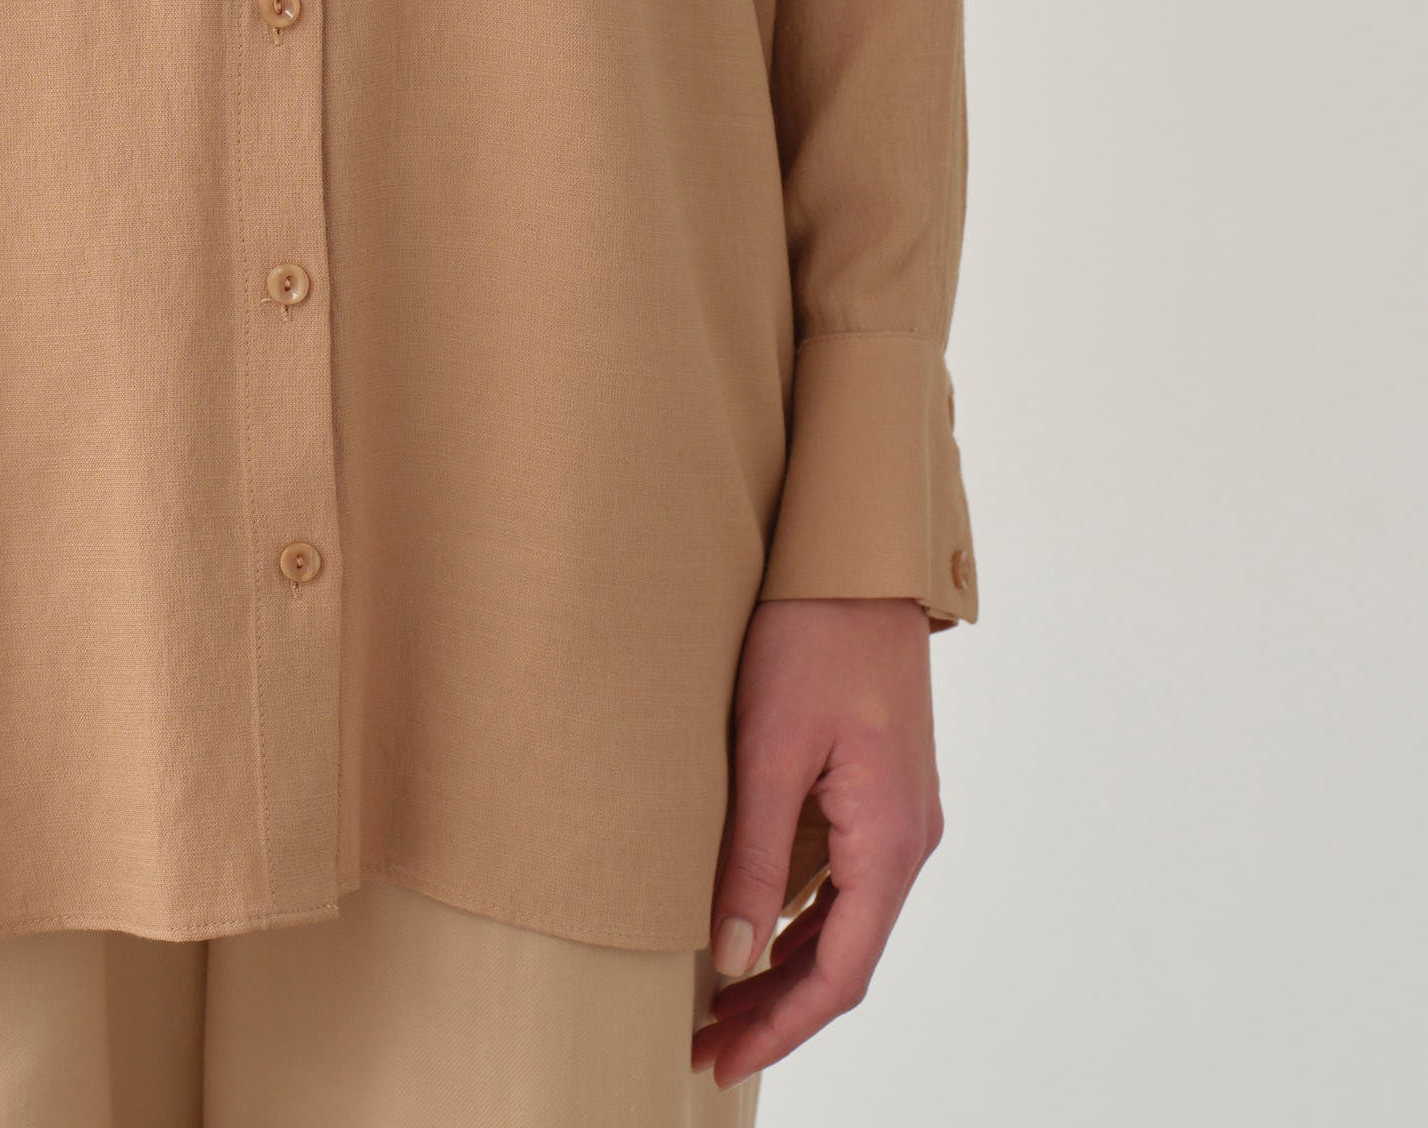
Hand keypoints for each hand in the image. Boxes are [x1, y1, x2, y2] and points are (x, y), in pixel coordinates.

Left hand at [692, 594, 940, 1089]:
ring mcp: (900, 811)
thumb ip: (752, 854)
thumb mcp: (770, 746)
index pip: (840, 973)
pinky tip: (754, 925)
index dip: (780, 1026)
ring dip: (785, 965)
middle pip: (844, 955)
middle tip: (703, 1042)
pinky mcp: (881, 784)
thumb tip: (730, 956)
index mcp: (891, 840)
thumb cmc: (814, 635)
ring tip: (716, 999)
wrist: (857, 553)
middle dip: (776, 1007)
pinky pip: (846, 876)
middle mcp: (909, 837)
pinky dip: (799, 915)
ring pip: (844, 918)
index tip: (720, 1058)